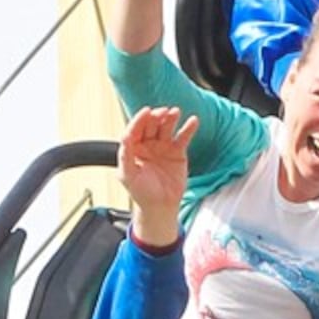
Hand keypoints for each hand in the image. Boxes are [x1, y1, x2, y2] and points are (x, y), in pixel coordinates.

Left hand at [118, 104, 198, 246]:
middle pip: (151, 124)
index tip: (146, 111)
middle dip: (156, 116)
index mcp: (134, 148)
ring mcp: (163, 146)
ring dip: (170, 118)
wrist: (160, 207)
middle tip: (162, 112)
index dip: (140, 119)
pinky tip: (193, 121)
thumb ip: (125, 156)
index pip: (135, 129)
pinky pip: (183, 137)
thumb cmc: (142, 193)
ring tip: (175, 112)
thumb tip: (124, 138)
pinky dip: (188, 128)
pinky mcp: (177, 151)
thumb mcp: (128, 176)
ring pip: (166, 127)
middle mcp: (148, 144)